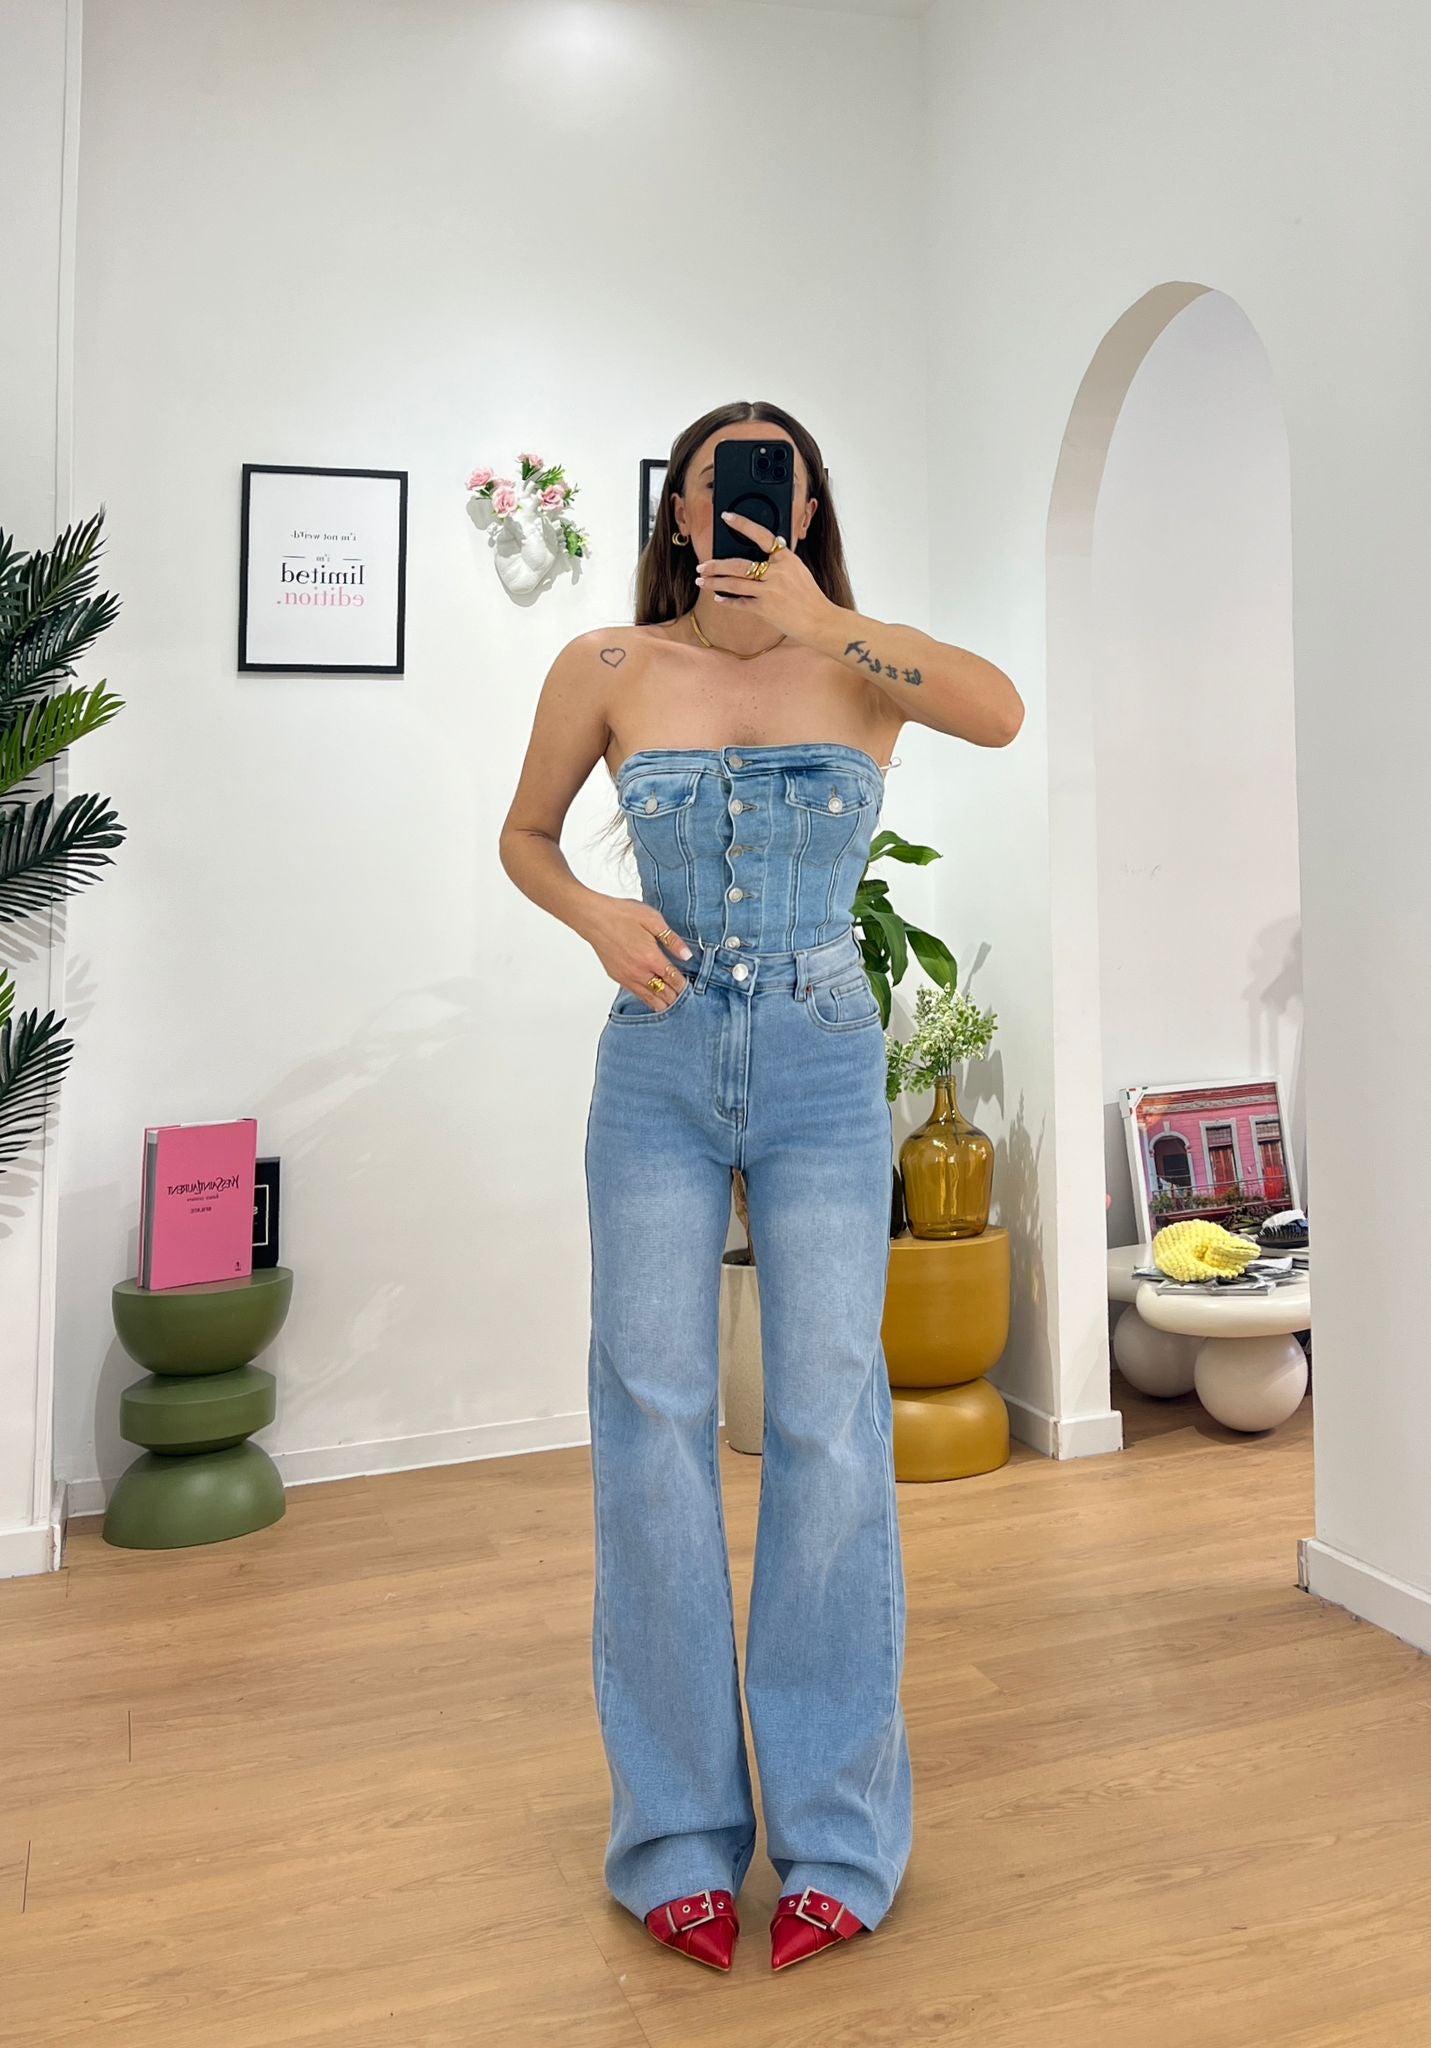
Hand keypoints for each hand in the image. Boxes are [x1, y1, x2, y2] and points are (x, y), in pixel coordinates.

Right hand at [582, 895, 693, 1011]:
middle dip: (678, 997)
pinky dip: (649, 999)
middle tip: (688, 998)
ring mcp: (627, 977)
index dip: (686, 986)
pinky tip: (656, 999)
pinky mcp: (618, 977)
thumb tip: (687, 955)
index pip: (675, 980)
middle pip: (665, 995)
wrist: (594, 918)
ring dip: (664, 1002)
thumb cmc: (622, 915)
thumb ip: (671, 940)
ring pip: (651, 1000)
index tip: (693, 988)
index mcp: (651, 958)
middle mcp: (639, 972)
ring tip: (675, 1003)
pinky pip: (638, 995)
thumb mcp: (653, 920)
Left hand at [696, 511, 836, 646]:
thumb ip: (782, 559)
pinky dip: (728, 601)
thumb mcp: (799, 570)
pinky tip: (718, 598)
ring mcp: (770, 591)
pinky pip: (740, 603)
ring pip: (734, 583)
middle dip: (716, 565)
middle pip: (738, 564)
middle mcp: (776, 572)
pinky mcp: (765, 609)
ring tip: (701, 581)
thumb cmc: (809, 596)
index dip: (743, 524)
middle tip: (702, 566)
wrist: (819, 620)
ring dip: (714, 582)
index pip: (762, 535)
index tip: (726, 517)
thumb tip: (773, 542)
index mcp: (786, 559)